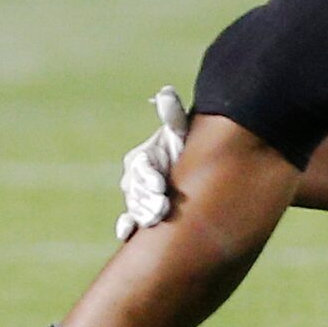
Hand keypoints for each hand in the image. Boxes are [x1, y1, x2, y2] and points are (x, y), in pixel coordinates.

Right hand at [115, 86, 190, 241]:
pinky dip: (126, 227)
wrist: (201, 171)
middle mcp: (137, 178)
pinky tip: (127, 234)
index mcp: (143, 157)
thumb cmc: (188, 148)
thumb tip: (165, 92)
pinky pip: (128, 222)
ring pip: (134, 207)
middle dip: (147, 199)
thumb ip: (173, 117)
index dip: (148, 176)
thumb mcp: (182, 133)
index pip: (140, 166)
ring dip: (142, 214)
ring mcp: (138, 198)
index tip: (160, 184)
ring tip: (156, 219)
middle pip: (135, 190)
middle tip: (161, 208)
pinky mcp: (141, 215)